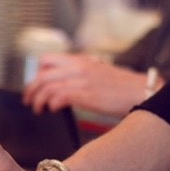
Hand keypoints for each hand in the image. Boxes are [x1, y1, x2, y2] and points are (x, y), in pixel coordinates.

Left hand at [22, 53, 152, 117]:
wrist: (140, 91)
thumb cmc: (122, 87)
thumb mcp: (98, 73)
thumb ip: (81, 75)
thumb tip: (67, 87)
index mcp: (80, 60)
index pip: (47, 60)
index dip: (36, 74)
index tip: (35, 86)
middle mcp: (77, 66)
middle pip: (41, 73)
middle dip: (31, 89)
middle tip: (28, 101)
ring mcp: (81, 79)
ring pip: (46, 85)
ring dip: (38, 99)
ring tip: (38, 109)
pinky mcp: (85, 93)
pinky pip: (58, 96)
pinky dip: (51, 104)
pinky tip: (53, 110)